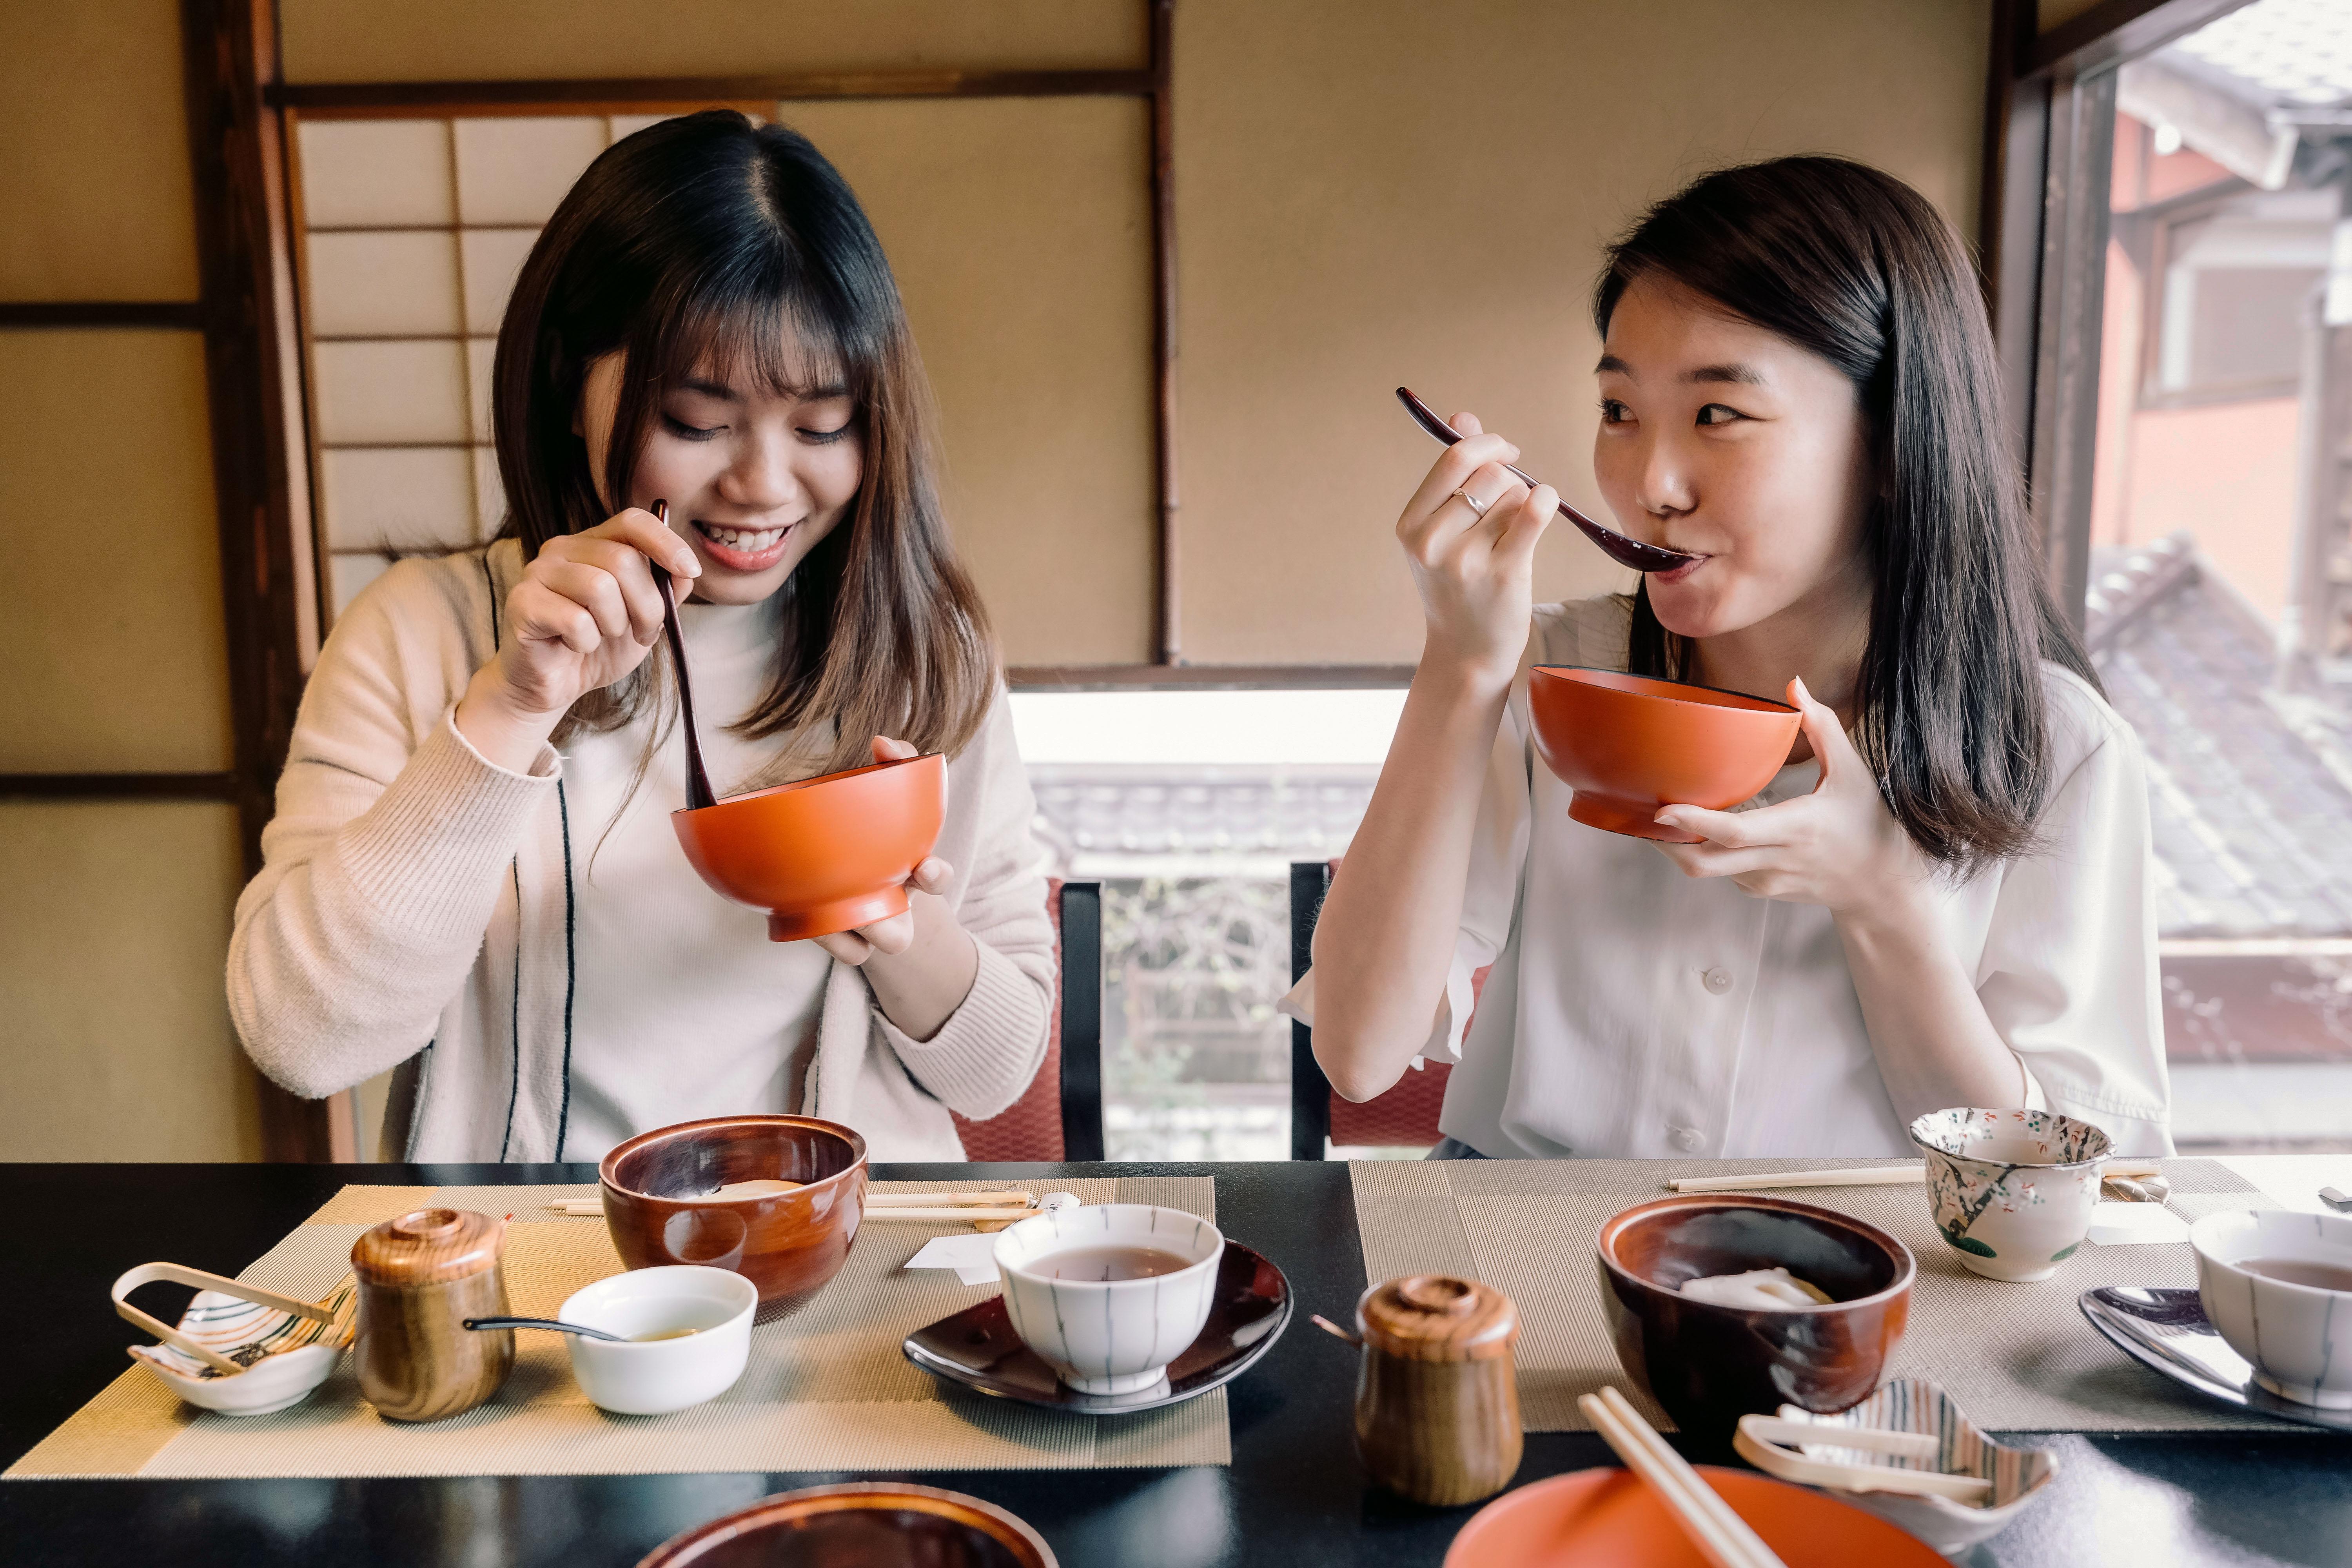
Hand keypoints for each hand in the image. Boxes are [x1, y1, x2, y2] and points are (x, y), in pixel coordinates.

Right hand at [454, 509, 699, 769]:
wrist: (553, 686)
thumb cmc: (597, 648)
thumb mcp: (642, 620)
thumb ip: (664, 592)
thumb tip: (686, 571)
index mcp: (593, 544)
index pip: (632, 521)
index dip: (666, 542)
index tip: (691, 570)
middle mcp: (563, 549)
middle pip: (623, 560)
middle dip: (647, 606)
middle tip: (642, 633)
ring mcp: (538, 572)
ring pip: (599, 587)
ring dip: (615, 624)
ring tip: (603, 638)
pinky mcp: (522, 603)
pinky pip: (575, 620)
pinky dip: (586, 642)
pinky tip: (575, 647)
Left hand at [814, 736, 954, 964]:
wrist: (849, 871)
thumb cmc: (872, 829)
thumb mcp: (886, 795)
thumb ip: (896, 762)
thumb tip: (882, 740)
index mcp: (911, 874)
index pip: (935, 879)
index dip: (935, 876)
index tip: (925, 866)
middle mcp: (891, 910)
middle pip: (898, 938)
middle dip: (888, 928)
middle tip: (858, 913)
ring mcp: (860, 930)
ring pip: (859, 955)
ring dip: (841, 939)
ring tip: (821, 916)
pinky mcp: (833, 939)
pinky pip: (826, 952)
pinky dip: (817, 940)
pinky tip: (790, 917)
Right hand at [1395, 413, 1555, 690]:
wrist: (1467, 652)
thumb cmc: (1458, 586)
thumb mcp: (1441, 532)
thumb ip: (1453, 474)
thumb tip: (1463, 416)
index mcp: (1410, 526)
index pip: (1454, 458)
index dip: (1487, 445)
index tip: (1505, 453)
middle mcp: (1431, 542)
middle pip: (1487, 473)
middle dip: (1508, 479)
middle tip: (1509, 505)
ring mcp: (1466, 560)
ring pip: (1513, 493)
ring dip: (1524, 502)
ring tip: (1514, 530)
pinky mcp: (1503, 573)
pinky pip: (1535, 512)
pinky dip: (1545, 501)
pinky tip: (1545, 506)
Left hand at [1650, 677, 1933, 926]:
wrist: (1880, 883)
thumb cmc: (1868, 821)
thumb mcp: (1852, 771)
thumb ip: (1822, 726)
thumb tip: (1794, 684)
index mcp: (1797, 829)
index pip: (1734, 832)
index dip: (1693, 823)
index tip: (1662, 809)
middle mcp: (1776, 860)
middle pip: (1703, 863)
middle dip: (1665, 843)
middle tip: (1641, 814)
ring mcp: (1765, 881)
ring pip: (1707, 870)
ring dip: (1680, 846)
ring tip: (1663, 816)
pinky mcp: (1760, 891)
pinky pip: (1722, 872)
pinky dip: (1705, 851)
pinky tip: (1700, 829)